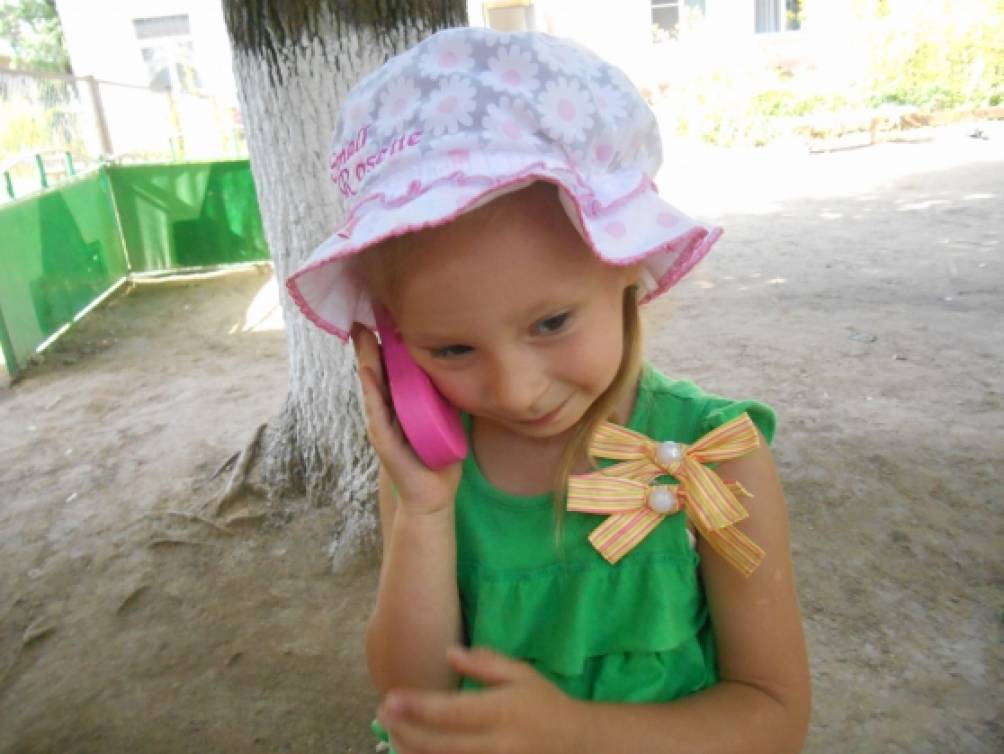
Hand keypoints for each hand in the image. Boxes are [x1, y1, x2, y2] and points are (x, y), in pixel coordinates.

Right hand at [352, 323, 461, 513]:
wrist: (433, 494)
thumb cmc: (438, 455)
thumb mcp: (444, 417)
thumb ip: (443, 395)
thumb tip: (460, 366)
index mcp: (401, 403)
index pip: (391, 368)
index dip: (386, 343)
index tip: (384, 316)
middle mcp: (388, 410)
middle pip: (377, 371)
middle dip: (371, 343)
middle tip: (366, 315)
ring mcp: (382, 423)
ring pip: (372, 385)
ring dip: (366, 359)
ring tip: (363, 333)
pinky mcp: (383, 439)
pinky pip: (376, 410)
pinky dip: (371, 389)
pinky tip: (368, 371)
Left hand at [377, 646, 580, 753]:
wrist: (576, 743)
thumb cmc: (544, 703)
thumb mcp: (520, 674)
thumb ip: (485, 664)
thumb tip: (449, 653)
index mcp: (500, 712)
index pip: (449, 713)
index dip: (417, 707)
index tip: (390, 698)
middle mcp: (494, 744)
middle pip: (438, 745)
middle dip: (405, 732)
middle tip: (382, 714)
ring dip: (412, 752)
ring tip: (392, 735)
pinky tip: (414, 752)